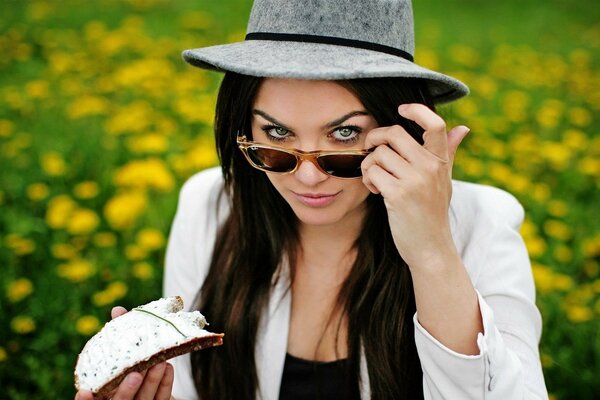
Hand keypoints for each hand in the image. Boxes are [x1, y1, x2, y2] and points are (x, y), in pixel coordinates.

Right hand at [74, 307, 174, 399]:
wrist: (151, 383)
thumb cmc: (129, 363)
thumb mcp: (121, 353)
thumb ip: (118, 335)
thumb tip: (118, 310)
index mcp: (104, 395)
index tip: (84, 391)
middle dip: (126, 391)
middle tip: (135, 373)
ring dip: (151, 383)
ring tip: (159, 363)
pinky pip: (162, 399)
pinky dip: (165, 384)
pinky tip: (168, 368)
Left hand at [361, 103, 469, 268]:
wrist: (430, 248)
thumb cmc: (433, 212)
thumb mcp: (445, 181)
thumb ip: (449, 153)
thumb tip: (462, 128)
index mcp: (440, 161)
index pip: (434, 124)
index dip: (416, 110)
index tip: (402, 109)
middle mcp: (430, 167)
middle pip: (394, 133)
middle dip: (375, 138)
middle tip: (371, 150)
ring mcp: (414, 180)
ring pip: (378, 154)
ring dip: (368, 165)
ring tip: (375, 179)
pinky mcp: (397, 195)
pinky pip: (372, 172)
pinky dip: (367, 180)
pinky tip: (375, 190)